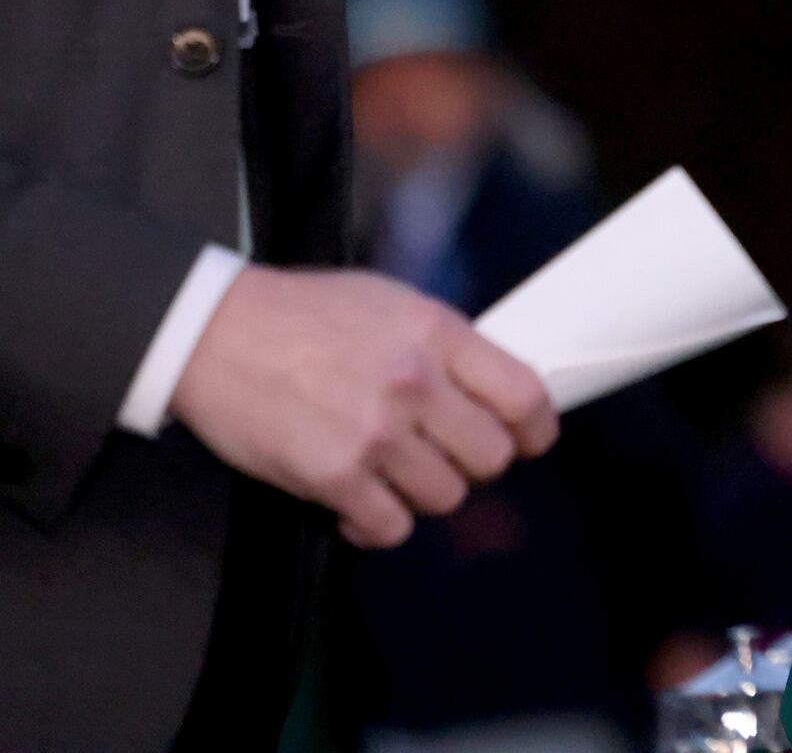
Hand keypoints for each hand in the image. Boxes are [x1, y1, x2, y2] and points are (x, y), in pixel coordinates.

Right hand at [167, 265, 558, 547]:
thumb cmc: (307, 314)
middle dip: (477, 463)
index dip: (536, 429)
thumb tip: (491, 391)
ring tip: (396, 474)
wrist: (215, 332)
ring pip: (445, 496)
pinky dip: (378, 524)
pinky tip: (360, 502)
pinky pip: (388, 527)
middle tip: (447, 455)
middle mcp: (415, 384)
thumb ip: (447, 346)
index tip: (529, 439)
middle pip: (492, 457)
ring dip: (425, 493)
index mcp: (438, 333)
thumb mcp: (394, 303)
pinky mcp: (331, 476)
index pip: (524, 396)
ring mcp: (374, 434)